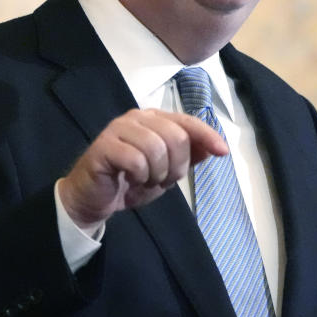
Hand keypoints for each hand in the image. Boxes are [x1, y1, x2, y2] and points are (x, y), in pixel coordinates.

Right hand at [57, 108, 226, 231]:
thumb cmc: (130, 181)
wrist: (94, 199)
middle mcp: (137, 118)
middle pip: (175, 136)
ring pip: (156, 147)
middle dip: (176, 166)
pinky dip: (139, 176)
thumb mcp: (167, 172)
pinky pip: (135, 159)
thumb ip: (189, 156)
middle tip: (162, 180)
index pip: (187, 121)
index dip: (207, 136)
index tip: (223, 152)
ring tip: (145, 181)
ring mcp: (118, 129)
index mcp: (153, 119)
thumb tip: (215, 147)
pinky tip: (130, 179)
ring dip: (156, 173)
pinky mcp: (103, 145)